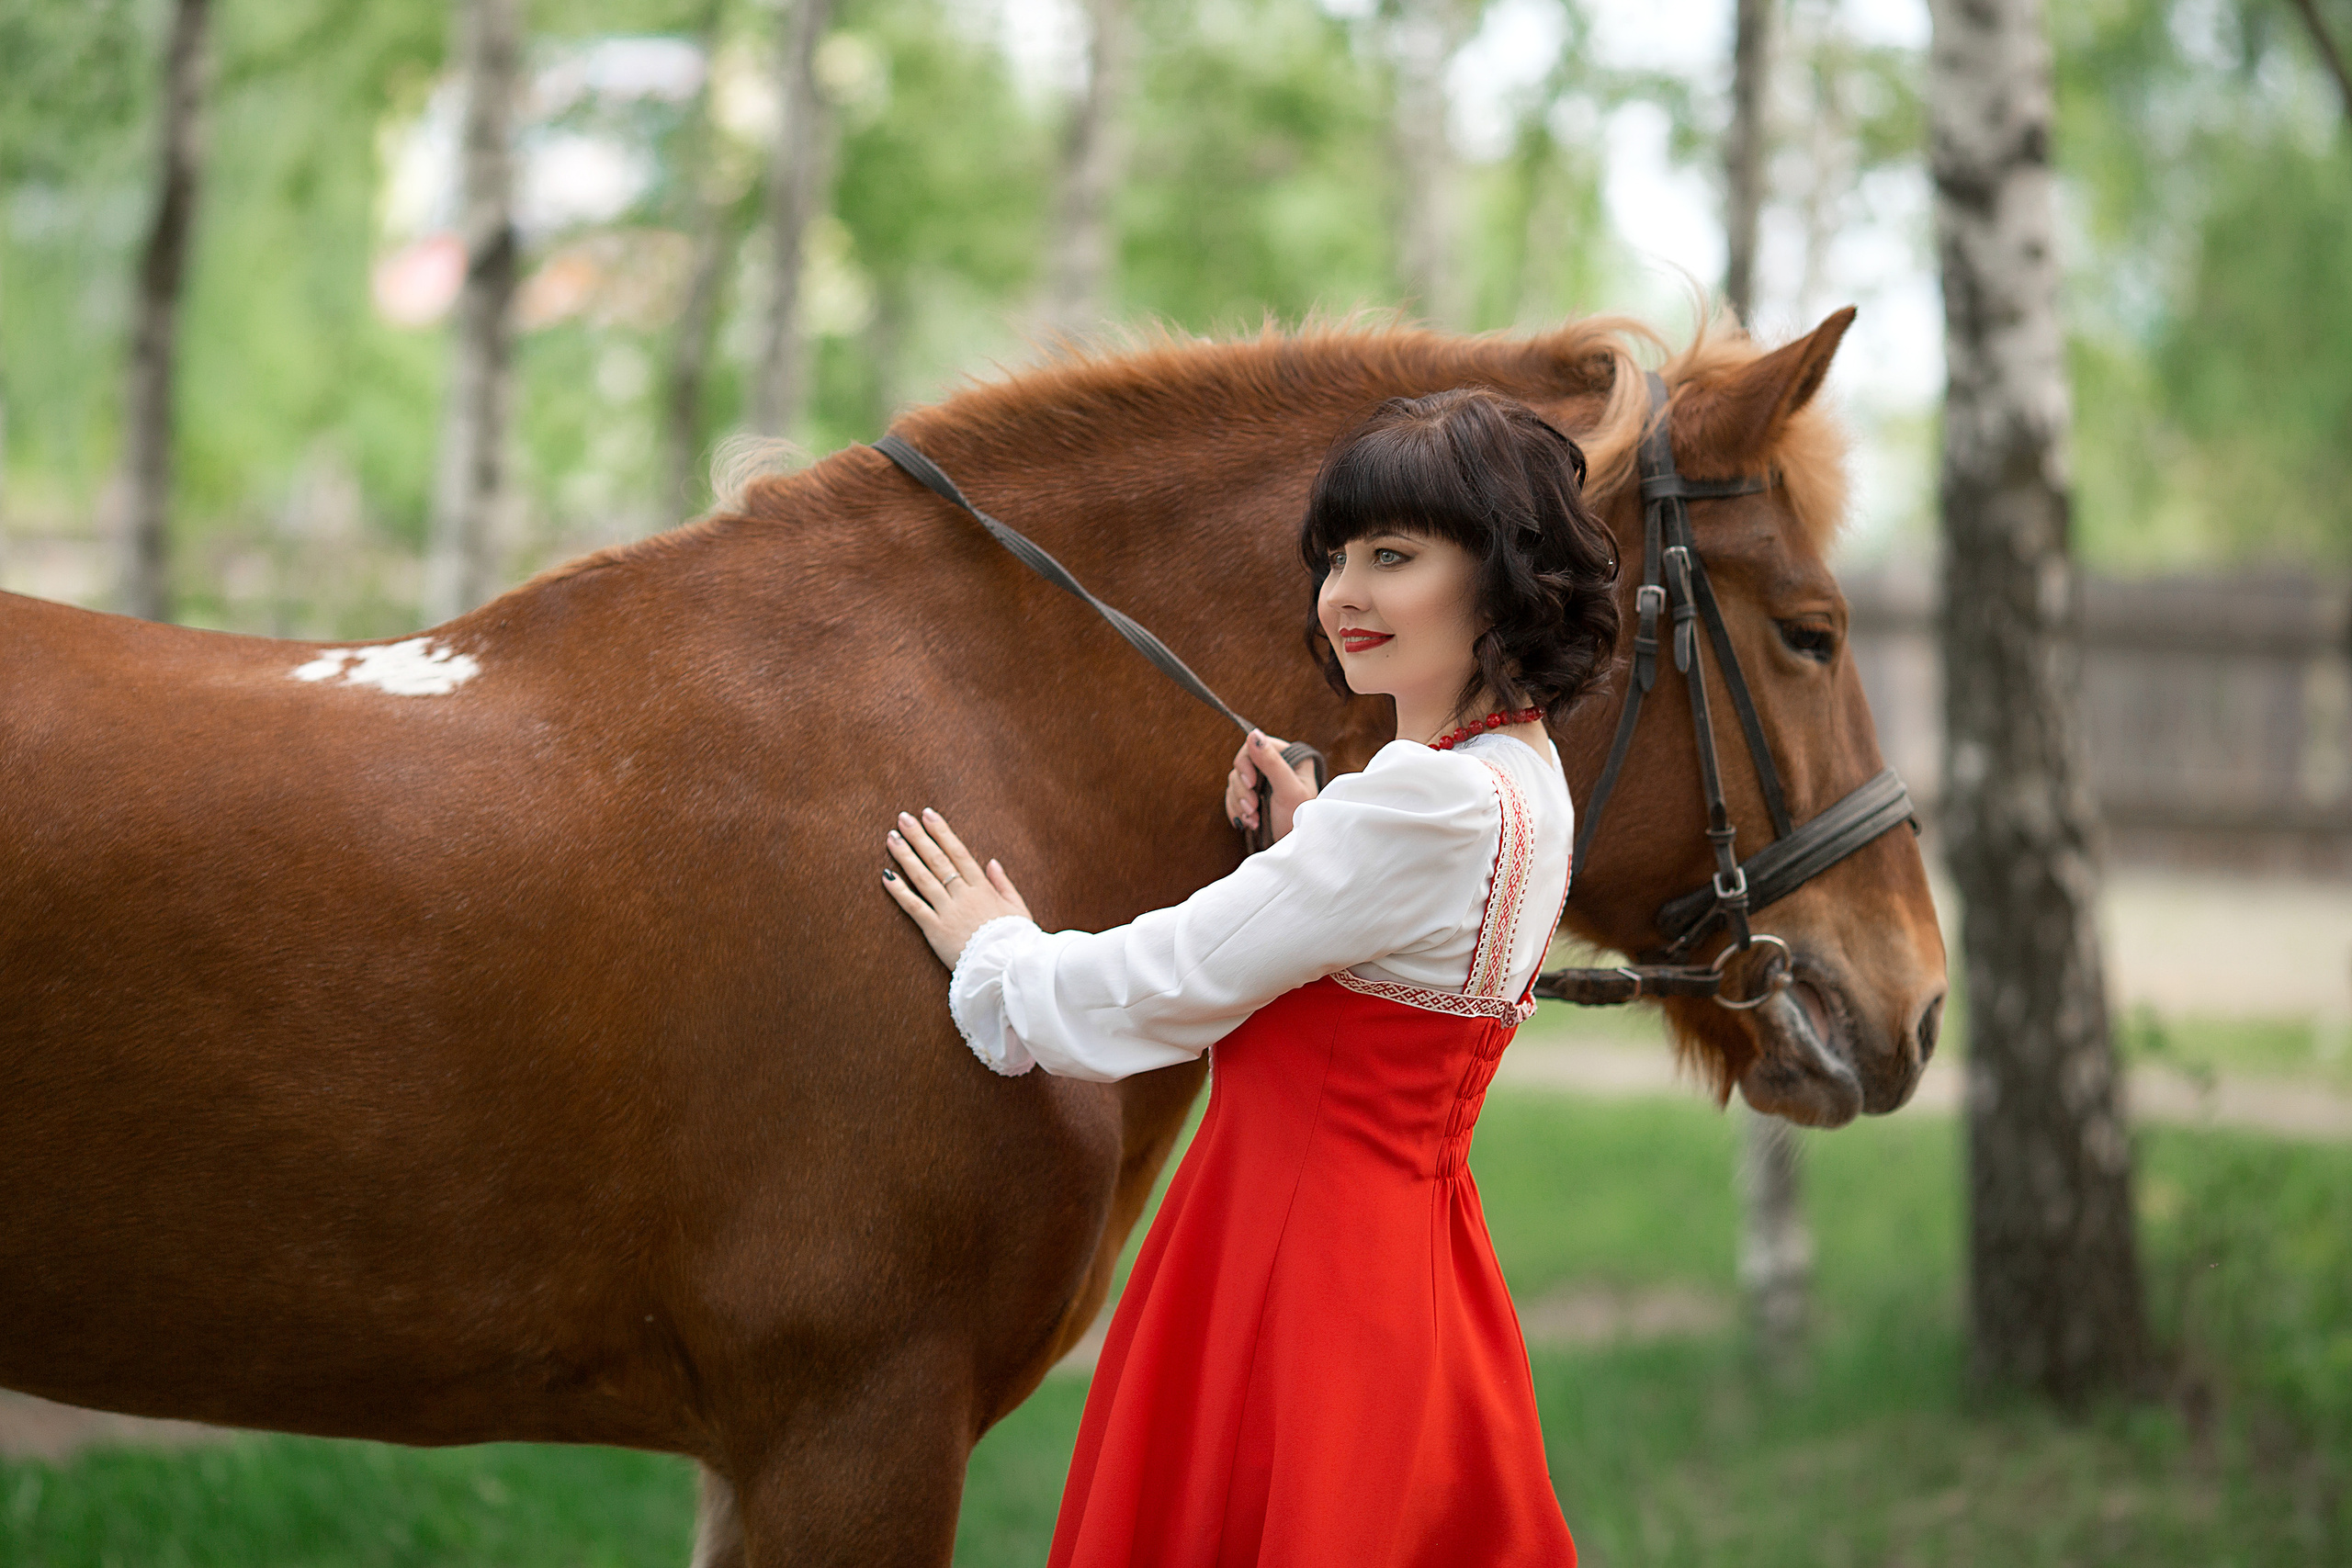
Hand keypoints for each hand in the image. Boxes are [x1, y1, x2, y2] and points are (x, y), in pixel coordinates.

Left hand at [881, 808, 1033, 967]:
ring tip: (891, 838)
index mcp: (983, 888)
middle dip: (919, 837)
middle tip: (903, 818)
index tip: (928, 815)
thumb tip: (992, 862)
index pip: (958, 853)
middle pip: (937, 860)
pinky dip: (899, 891)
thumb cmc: (1016, 939)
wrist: (1008, 967)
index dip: (942, 832)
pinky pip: (914, 907)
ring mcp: (948, 911)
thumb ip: (1004, 884)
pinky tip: (886, 876)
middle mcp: (963, 895)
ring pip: (923, 878)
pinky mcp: (936, 930)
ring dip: (905, 856)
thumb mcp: (1018, 908)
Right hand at [1222, 730, 1319, 844]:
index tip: (1251, 783)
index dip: (1246, 763)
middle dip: (1243, 789)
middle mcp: (1275, 767)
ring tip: (1253, 818)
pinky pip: (1232, 797)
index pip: (1255, 746)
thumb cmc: (1299, 820)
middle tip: (1253, 807)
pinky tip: (1249, 822)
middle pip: (1241, 765)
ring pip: (1235, 782)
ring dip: (1240, 802)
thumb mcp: (1288, 791)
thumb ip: (1272, 763)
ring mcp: (1263, 783)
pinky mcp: (1253, 798)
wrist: (1294, 849)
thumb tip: (1253, 734)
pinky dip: (1236, 810)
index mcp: (1290, 758)